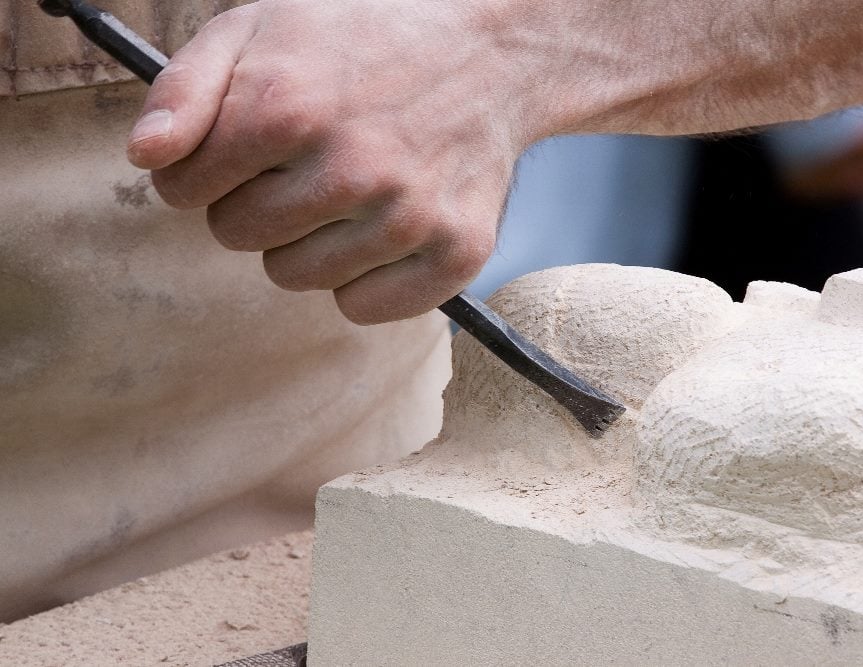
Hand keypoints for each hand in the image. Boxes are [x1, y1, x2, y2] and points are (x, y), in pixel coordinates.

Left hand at [127, 0, 536, 323]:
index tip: (243, 147)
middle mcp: (352, 169)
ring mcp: (409, 217)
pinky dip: (361, 278)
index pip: (182, 189)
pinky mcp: (456, 253)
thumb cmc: (365, 40)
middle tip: (303, 161)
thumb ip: (186, 89)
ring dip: (306, 240)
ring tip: (348, 188)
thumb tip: (147, 158)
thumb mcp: (259, 28)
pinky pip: (363, 308)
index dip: (202, 167)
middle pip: (237, 237)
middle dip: (253, 201)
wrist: (492, 55)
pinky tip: (381, 227)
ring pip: (295, 277)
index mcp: (287, 107)